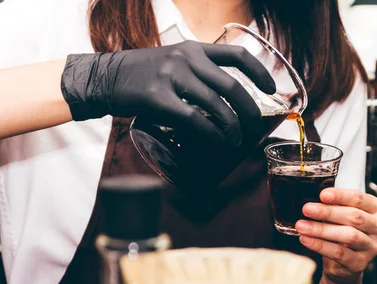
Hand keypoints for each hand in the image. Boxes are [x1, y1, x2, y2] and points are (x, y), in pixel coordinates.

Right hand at [61, 41, 275, 146]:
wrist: (104, 78)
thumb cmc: (142, 75)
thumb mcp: (173, 62)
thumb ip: (197, 72)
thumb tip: (226, 100)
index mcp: (193, 48)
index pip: (237, 55)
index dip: (260, 74)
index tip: (272, 90)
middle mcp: (186, 59)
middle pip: (231, 87)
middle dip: (249, 112)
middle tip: (254, 128)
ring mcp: (171, 77)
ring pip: (216, 106)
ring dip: (232, 128)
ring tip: (237, 142)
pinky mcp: (157, 99)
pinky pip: (194, 120)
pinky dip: (212, 134)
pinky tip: (219, 143)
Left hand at [295, 188, 376, 283]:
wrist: (342, 264)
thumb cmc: (342, 232)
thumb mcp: (341, 215)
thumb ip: (334, 206)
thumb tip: (314, 200)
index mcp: (376, 209)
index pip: (360, 199)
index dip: (341, 196)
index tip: (323, 194)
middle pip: (354, 217)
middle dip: (328, 212)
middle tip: (307, 209)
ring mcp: (372, 247)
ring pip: (348, 235)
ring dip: (322, 229)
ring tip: (302, 226)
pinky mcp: (360, 263)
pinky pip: (339, 253)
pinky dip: (320, 245)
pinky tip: (306, 239)